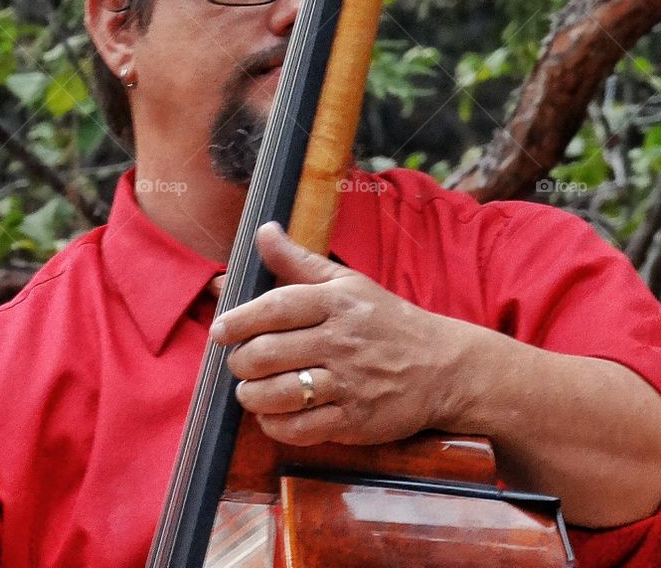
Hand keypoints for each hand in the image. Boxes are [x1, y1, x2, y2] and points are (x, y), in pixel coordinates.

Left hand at [209, 222, 466, 446]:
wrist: (441, 366)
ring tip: (249, 390)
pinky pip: (301, 429)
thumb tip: (261, 231)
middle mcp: (341, 340)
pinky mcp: (355, 421)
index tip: (219, 329)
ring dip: (252, 395)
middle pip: (270, 352)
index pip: (277, 306)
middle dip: (241, 361)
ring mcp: (349, 383)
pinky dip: (276, 425)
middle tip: (238, 362)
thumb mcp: (347, 282)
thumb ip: (298, 261)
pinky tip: (271, 415)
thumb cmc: (385, 320)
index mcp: (337, 302)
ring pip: (280, 393)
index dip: (239, 319)